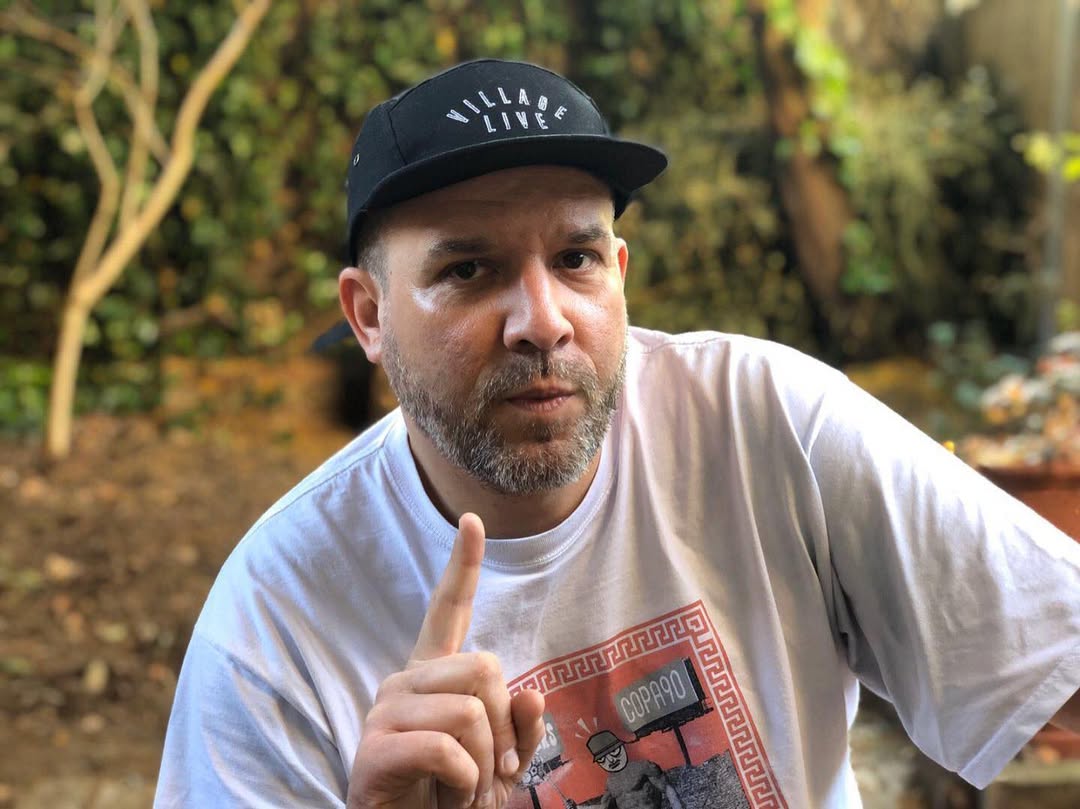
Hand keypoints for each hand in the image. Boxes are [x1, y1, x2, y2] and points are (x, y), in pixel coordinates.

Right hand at [346, 513, 546, 808]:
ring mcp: (385, 713)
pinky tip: (449, 795)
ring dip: (483, 764)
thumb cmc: (453, 797)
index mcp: (434, 676)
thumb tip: (532, 694)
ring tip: (463, 788)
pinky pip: (448, 749)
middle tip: (488, 768)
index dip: (462, 565)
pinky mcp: (374, 750)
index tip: (472, 520)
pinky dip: (466, 783)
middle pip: (485, 668)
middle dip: (502, 728)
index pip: (450, 610)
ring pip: (469, 711)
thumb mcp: (500, 764)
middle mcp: (405, 682)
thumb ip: (520, 728)